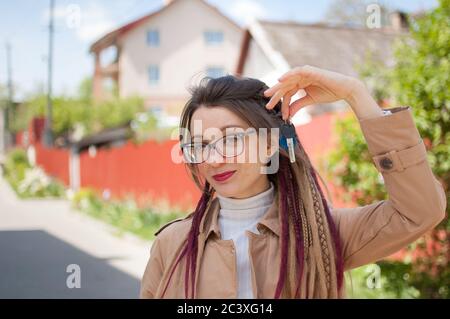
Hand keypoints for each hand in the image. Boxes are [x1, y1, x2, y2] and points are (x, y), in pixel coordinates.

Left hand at [263, 65, 380, 120]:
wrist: (345, 90)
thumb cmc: (330, 93)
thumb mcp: (310, 100)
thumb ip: (298, 105)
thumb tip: (288, 115)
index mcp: (301, 83)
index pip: (288, 92)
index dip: (283, 104)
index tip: (280, 115)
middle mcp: (302, 77)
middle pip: (285, 86)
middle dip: (275, 95)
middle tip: (267, 104)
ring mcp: (306, 72)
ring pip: (288, 80)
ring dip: (278, 87)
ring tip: (269, 94)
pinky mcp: (310, 70)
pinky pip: (296, 72)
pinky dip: (288, 75)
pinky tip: (280, 80)